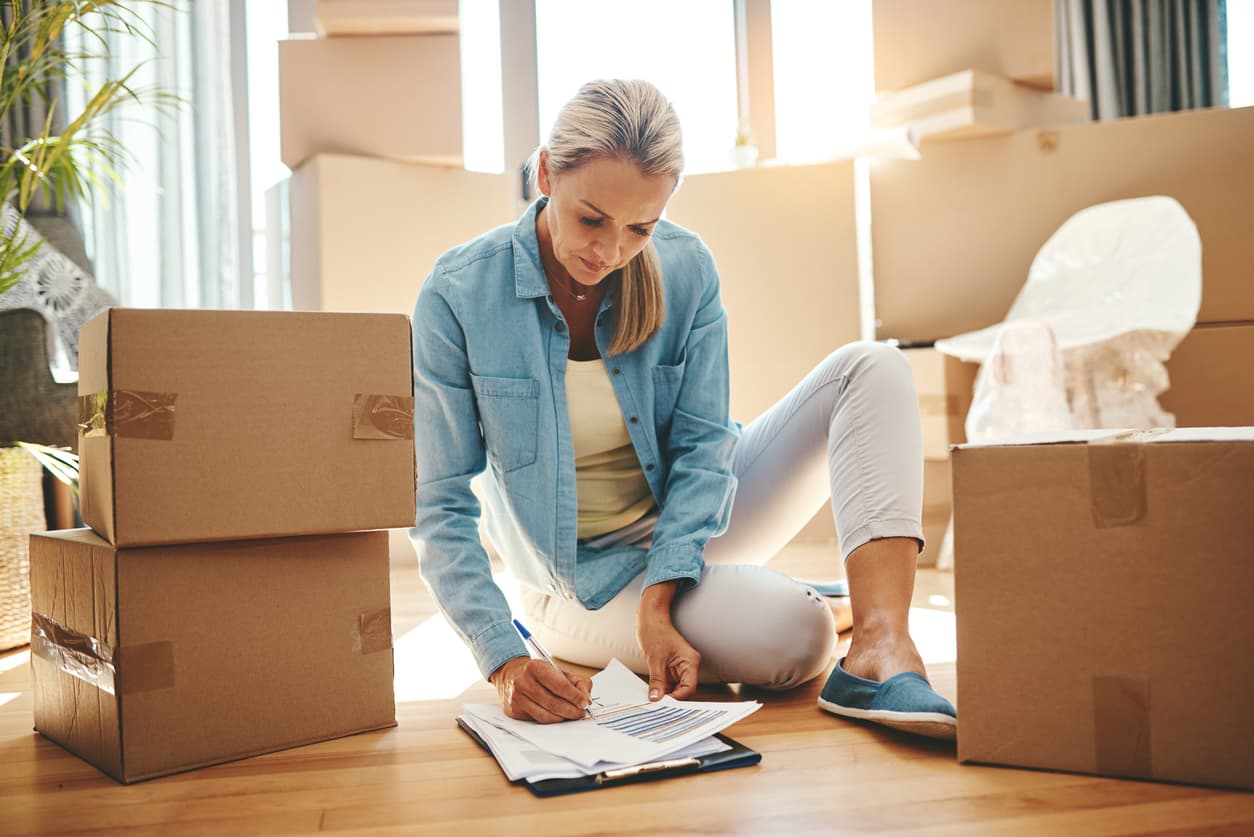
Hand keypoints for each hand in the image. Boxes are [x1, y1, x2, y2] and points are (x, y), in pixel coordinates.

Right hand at [489, 656, 592, 723]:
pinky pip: (538, 719)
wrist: (511, 674)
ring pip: (545, 715)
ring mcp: (517, 697)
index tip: (584, 703)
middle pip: (553, 702)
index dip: (575, 696)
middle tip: (581, 713)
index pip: (560, 685)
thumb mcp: (558, 671)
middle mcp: (523, 681)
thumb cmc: (539, 673)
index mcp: (536, 667)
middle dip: (571, 710)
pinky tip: (558, 716)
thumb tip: (586, 699)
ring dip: (563, 717)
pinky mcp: (514, 710)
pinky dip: (552, 720)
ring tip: (571, 715)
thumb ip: (577, 682)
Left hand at [637, 581, 700, 700]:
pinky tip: (653, 692)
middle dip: (672, 698)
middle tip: (658, 705)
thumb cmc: (655, 631)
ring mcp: (680, 667)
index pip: (689, 687)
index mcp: (690, 661)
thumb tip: (656, 698)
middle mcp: (688, 665)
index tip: (664, 704)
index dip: (678, 698)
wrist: (650, 618)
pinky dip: (662, 688)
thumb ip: (657, 680)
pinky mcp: (672, 667)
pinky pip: (670, 682)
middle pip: (684, 689)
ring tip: (654, 699)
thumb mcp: (655, 659)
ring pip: (676, 688)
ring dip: (666, 694)